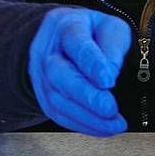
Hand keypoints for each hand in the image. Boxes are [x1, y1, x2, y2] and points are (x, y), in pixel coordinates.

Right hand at [28, 7, 131, 136]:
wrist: (61, 40)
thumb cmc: (91, 33)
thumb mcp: (109, 26)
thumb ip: (113, 45)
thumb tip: (110, 75)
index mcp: (64, 26)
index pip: (76, 43)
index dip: (92, 64)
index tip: (108, 80)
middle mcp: (46, 51)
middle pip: (59, 74)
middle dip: (86, 96)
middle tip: (110, 109)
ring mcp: (40, 76)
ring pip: (58, 100)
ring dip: (88, 117)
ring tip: (114, 124)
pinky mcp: (43, 97)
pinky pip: (59, 115)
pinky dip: (82, 124)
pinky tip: (102, 128)